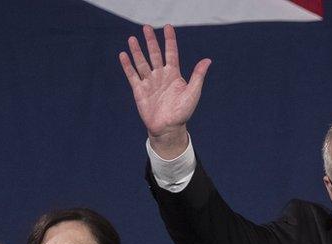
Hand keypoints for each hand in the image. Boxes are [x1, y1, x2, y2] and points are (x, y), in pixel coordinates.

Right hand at [119, 24, 210, 156]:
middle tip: (146, 27)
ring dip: (137, 51)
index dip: (169, 40)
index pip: (171, 53)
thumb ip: (198, 76)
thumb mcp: (193, 93)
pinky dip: (127, 65)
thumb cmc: (183, 112)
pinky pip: (132, 75)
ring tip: (132, 38)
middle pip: (154, 54)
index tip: (168, 27)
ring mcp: (149, 82)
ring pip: (142, 62)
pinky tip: (123, 55)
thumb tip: (208, 60)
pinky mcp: (139, 90)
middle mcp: (160, 76)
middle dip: (150, 41)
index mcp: (174, 75)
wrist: (169, 128)